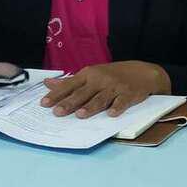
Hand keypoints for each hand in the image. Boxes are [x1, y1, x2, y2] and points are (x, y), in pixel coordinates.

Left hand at [40, 61, 171, 117]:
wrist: (141, 72)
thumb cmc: (111, 75)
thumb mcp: (90, 75)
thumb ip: (69, 82)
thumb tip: (47, 84)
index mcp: (88, 75)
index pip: (69, 85)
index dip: (56, 94)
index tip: (44, 103)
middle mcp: (99, 80)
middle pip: (82, 93)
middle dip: (69, 103)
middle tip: (57, 112)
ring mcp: (114, 86)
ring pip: (100, 98)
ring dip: (90, 107)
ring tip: (80, 115)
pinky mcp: (128, 93)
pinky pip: (122, 101)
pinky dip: (117, 107)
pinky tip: (111, 114)